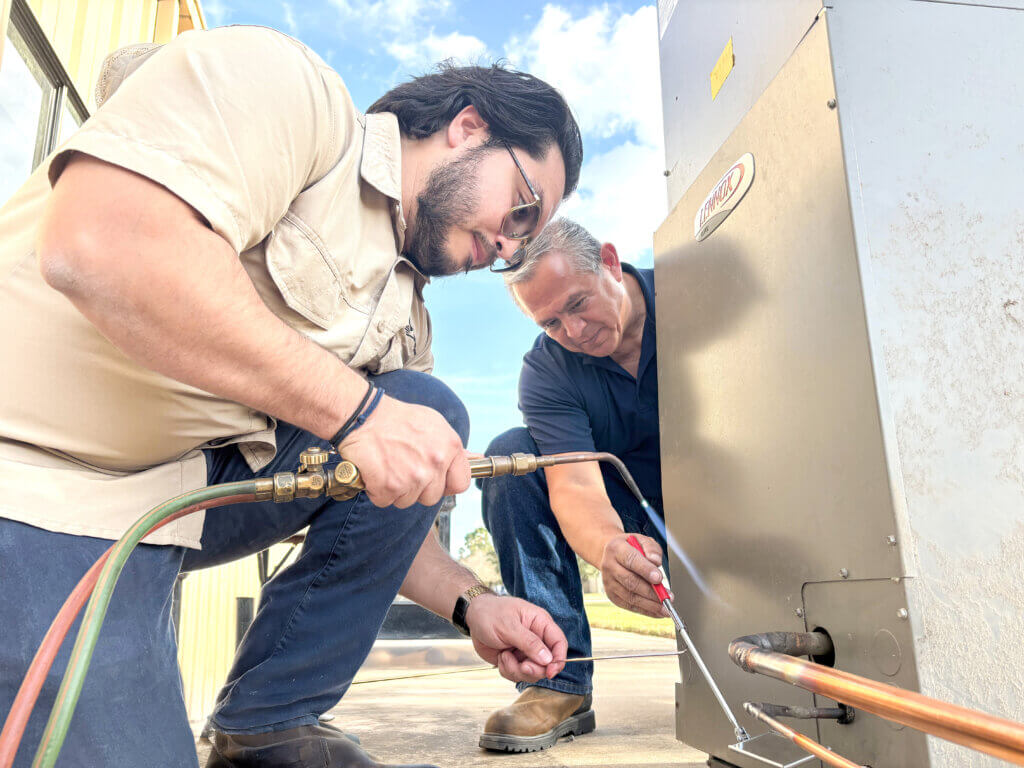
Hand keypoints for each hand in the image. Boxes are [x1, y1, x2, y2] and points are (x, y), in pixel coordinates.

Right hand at [337, 394, 469, 507]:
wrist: (362, 415)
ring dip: (396, 490)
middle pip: (432, 497)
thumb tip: (476, 460)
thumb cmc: (397, 418)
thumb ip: (452, 447)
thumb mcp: (434, 424)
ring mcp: (412, 477)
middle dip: (418, 488)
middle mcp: (434, 464)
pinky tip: (375, 471)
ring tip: (388, 465)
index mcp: (449, 447)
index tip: (436, 480)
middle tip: (403, 468)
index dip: (447, 484)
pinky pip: (385, 501)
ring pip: (407, 501)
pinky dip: (377, 491)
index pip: (461, 483)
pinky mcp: (388, 487)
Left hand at [465, 594, 567, 682]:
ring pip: (532, 672)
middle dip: (533, 669)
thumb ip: (529, 642)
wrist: (473, 617)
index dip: (558, 660)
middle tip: (521, 666)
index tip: (549, 672)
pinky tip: (501, 657)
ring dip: (517, 670)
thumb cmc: (491, 613)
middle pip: (547, 663)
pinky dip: (508, 670)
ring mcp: (525, 651)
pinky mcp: (515, 660)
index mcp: (540, 623)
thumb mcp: (509, 626)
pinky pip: (518, 674)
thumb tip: (548, 659)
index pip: (559, 643)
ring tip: (504, 656)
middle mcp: (536, 639)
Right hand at [600, 533, 672, 617]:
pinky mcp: (612, 595)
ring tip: (666, 609)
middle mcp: (609, 566)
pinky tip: (658, 612)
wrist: (612, 555)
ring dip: (650, 605)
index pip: (631, 560)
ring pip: (630, 596)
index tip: (659, 578)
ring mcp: (608, 582)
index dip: (645, 569)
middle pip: (630, 581)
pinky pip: (629, 605)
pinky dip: (645, 610)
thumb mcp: (642, 540)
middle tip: (667, 597)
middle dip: (651, 591)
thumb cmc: (631, 547)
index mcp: (615, 549)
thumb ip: (651, 548)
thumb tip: (655, 562)